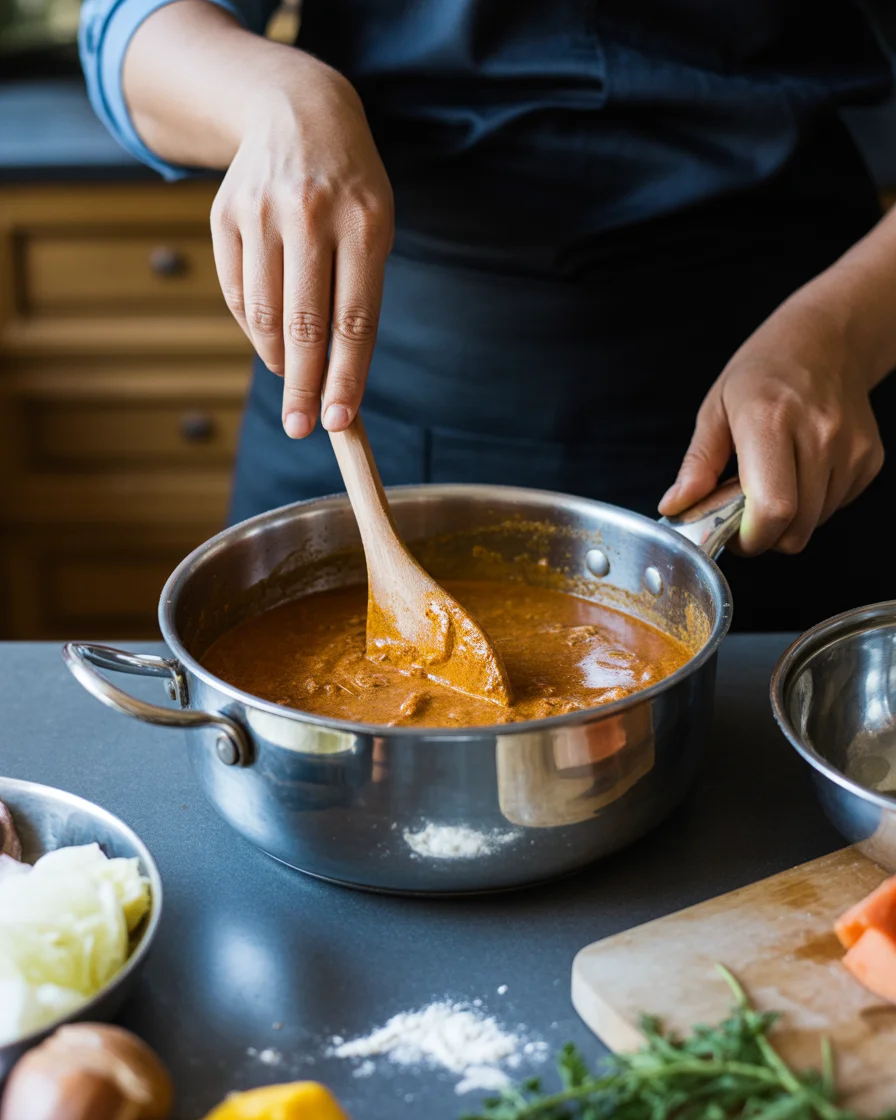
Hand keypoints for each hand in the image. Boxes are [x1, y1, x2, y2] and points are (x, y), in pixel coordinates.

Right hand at [210, 54, 393, 437]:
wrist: (299, 113)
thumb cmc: (350, 190)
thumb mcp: (375, 229)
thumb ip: (357, 297)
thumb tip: (332, 379)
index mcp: (365, 223)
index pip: (355, 321)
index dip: (346, 378)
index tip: (339, 422)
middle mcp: (312, 216)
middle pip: (305, 325)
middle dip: (305, 388)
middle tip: (302, 429)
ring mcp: (263, 212)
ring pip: (263, 314)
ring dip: (279, 360)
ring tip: (294, 382)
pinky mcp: (225, 214)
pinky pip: (236, 293)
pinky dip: (253, 329)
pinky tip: (271, 342)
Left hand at [658, 293, 883, 554]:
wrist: (827, 340)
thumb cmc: (764, 372)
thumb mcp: (715, 408)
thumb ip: (697, 464)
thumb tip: (674, 506)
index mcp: (769, 421)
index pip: (772, 508)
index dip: (751, 538)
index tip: (732, 535)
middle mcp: (818, 435)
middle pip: (797, 528)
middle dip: (766, 538)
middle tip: (745, 516)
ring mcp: (850, 448)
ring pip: (817, 523)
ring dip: (790, 520)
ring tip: (772, 483)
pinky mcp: (869, 457)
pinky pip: (838, 506)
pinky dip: (816, 504)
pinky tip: (801, 472)